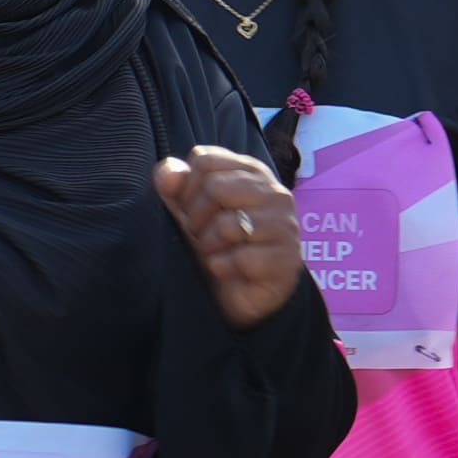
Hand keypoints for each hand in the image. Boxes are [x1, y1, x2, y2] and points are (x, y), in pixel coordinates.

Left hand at [154, 146, 308, 326]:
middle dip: (196, 218)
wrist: (233, 297)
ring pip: (228, 224)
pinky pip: (240, 258)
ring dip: (209, 246)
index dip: (186, 188)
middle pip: (214, 187)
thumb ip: (173, 185)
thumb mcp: (185, 211)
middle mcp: (275, 193)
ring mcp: (286, 225)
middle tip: (202, 236)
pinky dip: (224, 267)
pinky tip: (229, 270)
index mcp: (252, 172)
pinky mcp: (287, 260)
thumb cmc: (212, 246)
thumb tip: (170, 173)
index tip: (191, 210)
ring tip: (216, 253)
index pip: (205, 160)